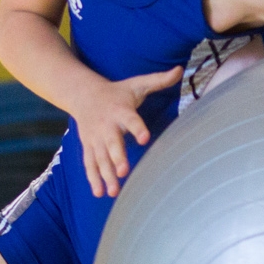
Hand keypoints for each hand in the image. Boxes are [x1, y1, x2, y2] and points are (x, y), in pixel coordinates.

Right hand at [70, 67, 183, 197]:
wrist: (83, 95)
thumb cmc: (117, 92)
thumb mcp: (137, 84)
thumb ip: (158, 80)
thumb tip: (179, 69)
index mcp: (121, 111)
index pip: (131, 120)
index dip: (138, 128)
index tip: (145, 138)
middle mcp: (107, 126)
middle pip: (112, 144)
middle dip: (117, 158)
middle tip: (124, 172)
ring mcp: (95, 138)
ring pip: (100, 158)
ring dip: (106, 175)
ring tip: (113, 192)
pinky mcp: (89, 146)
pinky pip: (90, 164)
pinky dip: (93, 178)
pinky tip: (99, 193)